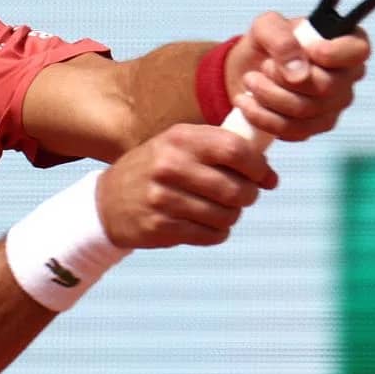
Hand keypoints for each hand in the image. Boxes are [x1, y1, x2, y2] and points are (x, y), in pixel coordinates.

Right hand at [95, 123, 278, 248]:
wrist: (107, 201)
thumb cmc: (155, 169)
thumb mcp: (178, 144)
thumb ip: (218, 147)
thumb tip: (266, 170)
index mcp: (180, 138)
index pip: (234, 150)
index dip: (259, 167)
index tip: (267, 178)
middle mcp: (170, 165)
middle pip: (235, 188)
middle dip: (249, 196)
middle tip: (244, 197)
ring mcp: (163, 198)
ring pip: (225, 215)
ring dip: (231, 216)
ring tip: (221, 211)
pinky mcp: (160, 227)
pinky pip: (210, 235)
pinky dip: (217, 232)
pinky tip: (207, 225)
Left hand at [226, 11, 369, 141]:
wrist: (249, 71)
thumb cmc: (267, 44)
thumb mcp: (267, 26)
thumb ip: (282, 38)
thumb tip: (299, 73)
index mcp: (346, 43)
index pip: (358, 50)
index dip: (334, 53)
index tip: (308, 50)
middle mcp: (347, 76)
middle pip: (326, 87)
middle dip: (284, 78)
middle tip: (263, 67)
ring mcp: (335, 105)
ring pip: (306, 111)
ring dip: (269, 96)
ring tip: (249, 81)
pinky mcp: (316, 127)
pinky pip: (295, 130)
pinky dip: (265, 118)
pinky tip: (247, 104)